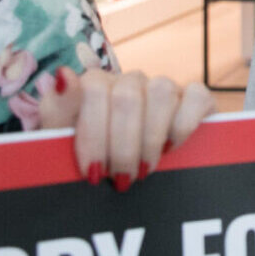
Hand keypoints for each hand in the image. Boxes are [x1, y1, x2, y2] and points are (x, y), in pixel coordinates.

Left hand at [37, 66, 215, 189]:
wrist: (121, 174)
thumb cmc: (92, 159)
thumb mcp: (64, 140)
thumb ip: (58, 108)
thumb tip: (64, 75)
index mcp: (95, 85)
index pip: (93, 89)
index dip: (93, 133)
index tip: (92, 171)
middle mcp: (130, 81)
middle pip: (127, 97)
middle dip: (122, 146)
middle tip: (119, 180)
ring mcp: (163, 87)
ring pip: (161, 92)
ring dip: (151, 137)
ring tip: (144, 169)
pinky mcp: (194, 98)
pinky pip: (196, 96)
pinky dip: (184, 124)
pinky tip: (172, 148)